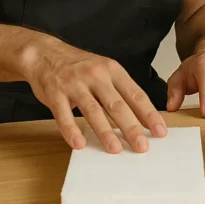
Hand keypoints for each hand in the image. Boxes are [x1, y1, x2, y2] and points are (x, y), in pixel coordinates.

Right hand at [22, 39, 166, 154]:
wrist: (44, 54)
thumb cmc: (78, 66)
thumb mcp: (104, 70)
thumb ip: (120, 91)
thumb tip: (142, 117)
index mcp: (113, 70)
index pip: (136, 94)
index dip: (149, 114)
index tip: (160, 131)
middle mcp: (96, 76)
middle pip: (117, 105)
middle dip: (131, 127)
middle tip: (142, 146)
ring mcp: (74, 84)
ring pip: (93, 111)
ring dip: (105, 132)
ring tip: (115, 149)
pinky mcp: (55, 93)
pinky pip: (64, 114)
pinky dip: (71, 130)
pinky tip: (79, 143)